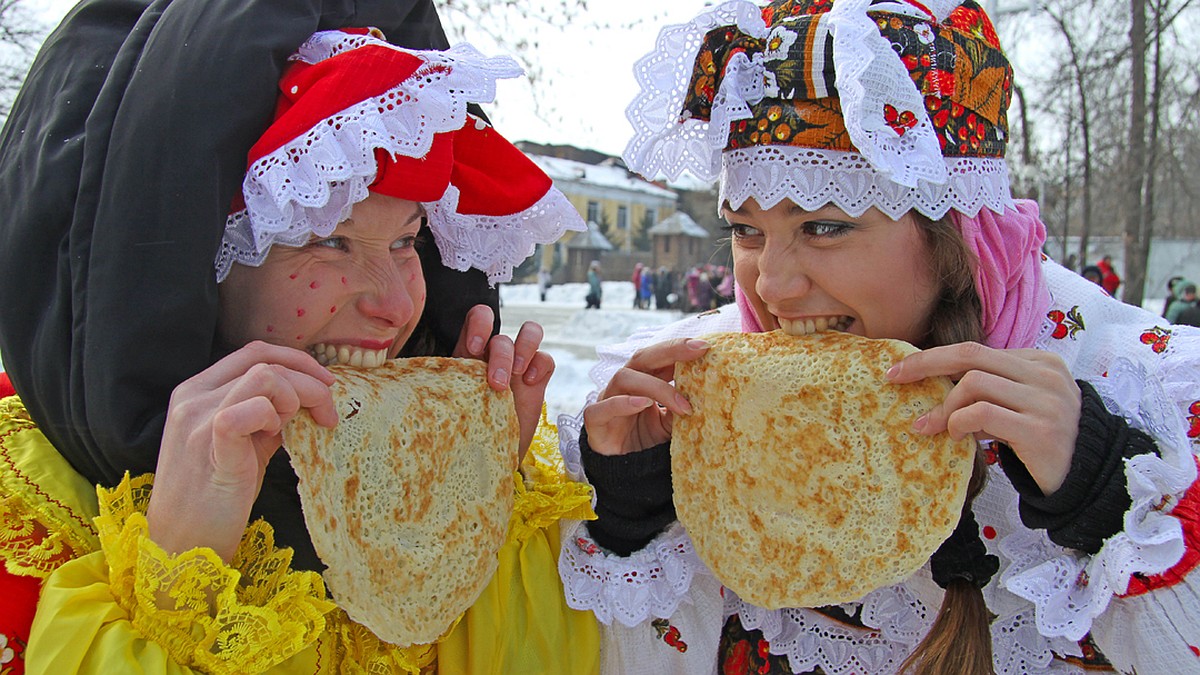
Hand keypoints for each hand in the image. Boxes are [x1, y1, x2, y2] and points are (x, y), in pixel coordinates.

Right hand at [146, 342, 336, 561]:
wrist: (184, 544)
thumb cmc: (216, 496)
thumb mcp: (243, 444)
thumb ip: (267, 416)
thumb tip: (308, 398)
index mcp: (197, 391)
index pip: (254, 352)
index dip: (296, 361)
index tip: (325, 384)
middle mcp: (193, 397)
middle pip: (265, 361)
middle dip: (309, 382)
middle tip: (327, 415)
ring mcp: (197, 418)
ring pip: (265, 376)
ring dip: (294, 398)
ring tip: (291, 431)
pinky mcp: (210, 443)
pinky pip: (254, 408)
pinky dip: (274, 417)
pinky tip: (274, 439)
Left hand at [453, 304, 554, 458]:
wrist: (487, 455)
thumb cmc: (464, 429)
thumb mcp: (451, 406)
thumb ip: (446, 389)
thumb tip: (422, 388)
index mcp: (470, 353)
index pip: (478, 318)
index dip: (479, 324)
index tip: (473, 349)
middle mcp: (495, 354)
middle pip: (502, 332)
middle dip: (501, 354)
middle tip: (496, 383)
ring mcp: (518, 365)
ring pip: (531, 332)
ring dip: (525, 347)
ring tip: (518, 374)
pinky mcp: (537, 380)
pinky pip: (546, 359)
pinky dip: (539, 366)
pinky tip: (530, 384)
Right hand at [583, 338, 708, 455]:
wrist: (626, 470)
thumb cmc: (649, 438)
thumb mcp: (673, 422)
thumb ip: (684, 407)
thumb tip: (711, 395)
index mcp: (645, 378)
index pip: (660, 356)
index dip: (680, 348)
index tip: (706, 346)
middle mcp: (625, 383)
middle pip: (643, 357)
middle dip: (671, 350)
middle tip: (698, 350)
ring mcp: (608, 399)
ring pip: (625, 378)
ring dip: (656, 388)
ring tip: (682, 405)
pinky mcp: (595, 421)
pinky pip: (602, 407)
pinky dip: (622, 403)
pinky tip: (643, 404)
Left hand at [886, 342, 1080, 494]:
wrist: (1085, 477)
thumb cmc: (1041, 441)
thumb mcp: (1013, 409)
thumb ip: (985, 395)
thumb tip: (932, 392)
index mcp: (1039, 362)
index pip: (977, 350)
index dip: (935, 357)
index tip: (902, 369)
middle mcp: (1045, 374)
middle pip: (971, 355)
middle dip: (926, 365)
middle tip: (895, 379)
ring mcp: (1046, 400)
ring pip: (975, 383)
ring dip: (945, 406)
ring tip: (933, 427)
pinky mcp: (1041, 429)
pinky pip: (984, 413)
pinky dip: (960, 422)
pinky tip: (956, 436)